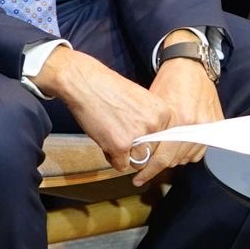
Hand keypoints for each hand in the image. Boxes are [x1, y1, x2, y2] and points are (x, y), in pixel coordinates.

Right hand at [33, 47, 174, 181]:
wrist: (85, 83)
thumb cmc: (109, 90)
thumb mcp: (142, 102)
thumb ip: (150, 122)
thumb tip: (152, 146)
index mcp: (164, 113)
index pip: (163, 141)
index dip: (147, 141)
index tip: (135, 134)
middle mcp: (155, 125)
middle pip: (151, 153)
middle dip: (136, 149)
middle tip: (120, 134)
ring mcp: (139, 136)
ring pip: (137, 161)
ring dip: (124, 155)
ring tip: (112, 137)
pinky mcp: (120, 146)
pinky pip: (121, 165)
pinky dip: (111, 157)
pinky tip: (105, 141)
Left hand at [145, 43, 224, 179]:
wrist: (189, 64)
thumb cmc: (167, 82)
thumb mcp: (152, 106)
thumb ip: (149, 132)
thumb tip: (140, 155)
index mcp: (177, 120)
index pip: (162, 158)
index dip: (148, 171)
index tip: (139, 179)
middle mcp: (195, 125)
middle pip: (175, 160)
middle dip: (160, 165)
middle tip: (148, 165)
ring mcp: (208, 124)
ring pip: (189, 157)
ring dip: (176, 159)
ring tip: (166, 153)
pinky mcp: (216, 123)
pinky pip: (202, 149)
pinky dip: (190, 152)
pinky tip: (180, 146)